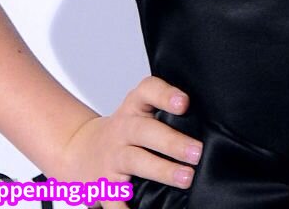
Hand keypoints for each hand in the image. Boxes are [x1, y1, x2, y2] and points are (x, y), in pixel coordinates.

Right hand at [56, 76, 203, 207]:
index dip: (165, 94)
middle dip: (172, 141)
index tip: (184, 103)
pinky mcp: (104, 185)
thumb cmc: (125, 130)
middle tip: (197, 152)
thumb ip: (167, 111)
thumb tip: (210, 122)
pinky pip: (115, 198)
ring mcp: (112, 157)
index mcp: (134, 107)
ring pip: (135, 160)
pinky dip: (127, 206)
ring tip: (186, 178)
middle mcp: (122, 129)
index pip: (147, 90)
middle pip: (145, 130)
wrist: (79, 149)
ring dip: (161, 170)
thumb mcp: (140, 111)